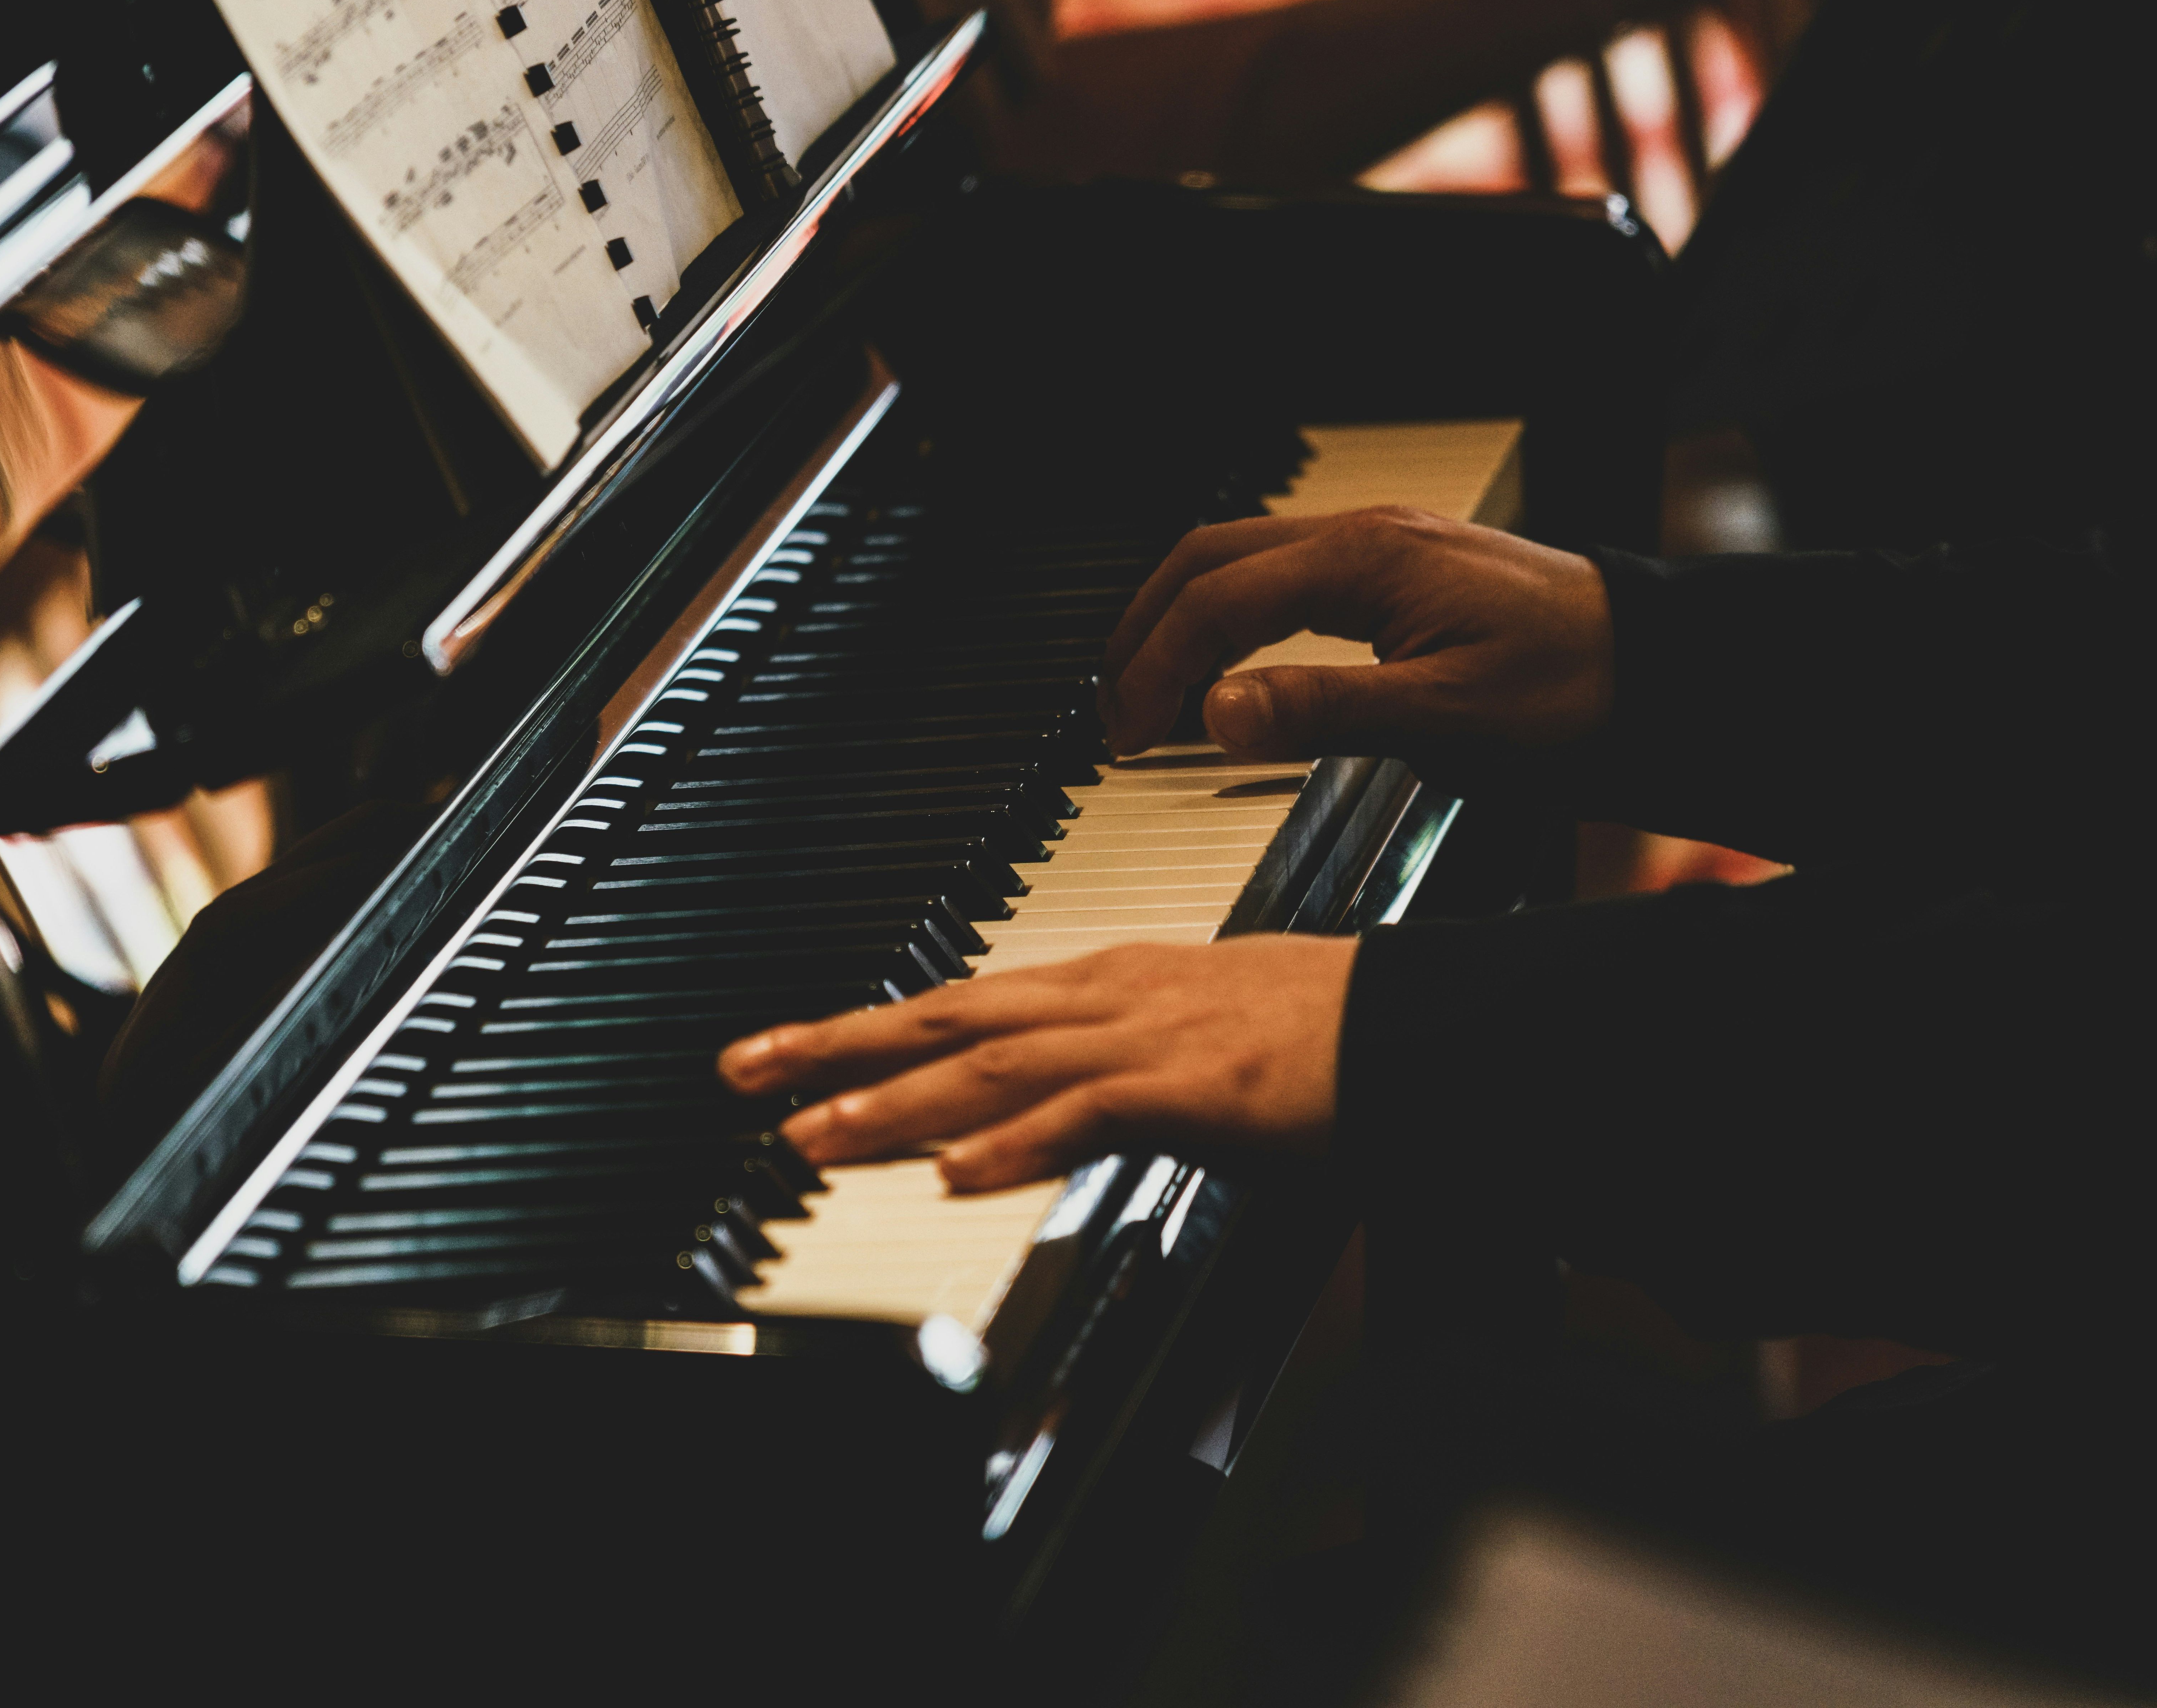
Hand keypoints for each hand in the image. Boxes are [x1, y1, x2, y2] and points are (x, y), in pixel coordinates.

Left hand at [717, 936, 1356, 1190]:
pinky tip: (958, 1174)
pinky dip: (1016, 1144)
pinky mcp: (1196, 1084)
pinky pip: (1088, 1113)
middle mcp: (1109, 996)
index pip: (960, 1001)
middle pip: (948, 1017)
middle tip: (745, 1071)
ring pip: (994, 1064)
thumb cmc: (1316, 1029)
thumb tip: (1034, 1111)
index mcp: (1107, 981)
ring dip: (897, 1104)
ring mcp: (1149, 1036)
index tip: (790, 1049)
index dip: (866, 1026)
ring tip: (814, 1135)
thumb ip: (1107, 1070)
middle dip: (837, 1046)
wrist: (1411, 1018)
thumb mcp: (1189, 1041)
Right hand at [1098, 507, 1614, 784]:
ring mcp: (1375, 549)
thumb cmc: (1573, 687)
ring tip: (1149, 693)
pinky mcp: (1392, 573)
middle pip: (1207, 561)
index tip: (1128, 735)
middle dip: (1144, 633)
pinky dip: (1227, 618)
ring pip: (1236, 561)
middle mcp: (1361, 538)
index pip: (1218, 603)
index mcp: (1364, 562)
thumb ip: (1325, 710)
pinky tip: (1223, 666)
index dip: (1157, 670)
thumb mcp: (1447, 714)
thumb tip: (1216, 714)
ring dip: (1179, 621)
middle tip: (1114, 712)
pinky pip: (1278, 576)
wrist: (1656, 668)